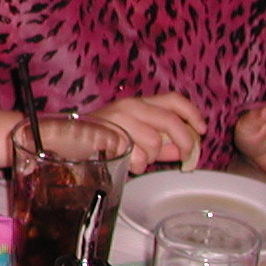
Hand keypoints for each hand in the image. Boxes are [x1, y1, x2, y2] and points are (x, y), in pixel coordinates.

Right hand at [88, 92, 207, 173]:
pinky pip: (138, 157)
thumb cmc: (98, 139)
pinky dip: (138, 166)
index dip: (192, 114)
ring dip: (152, 157)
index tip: (203, 130)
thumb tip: (183, 150)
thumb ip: (160, 143)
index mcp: (137, 103)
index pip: (173, 100)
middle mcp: (130, 107)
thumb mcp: (133, 137)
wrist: (62, 142)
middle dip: (184, 141)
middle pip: (170, 121)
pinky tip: (128, 164)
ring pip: (155, 142)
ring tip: (139, 160)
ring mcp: (120, 121)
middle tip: (186, 156)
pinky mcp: (112, 137)